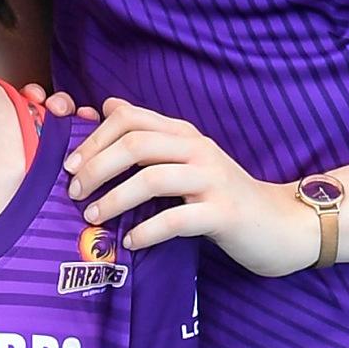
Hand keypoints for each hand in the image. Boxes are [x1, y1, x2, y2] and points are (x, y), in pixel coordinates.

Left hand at [69, 97, 319, 275]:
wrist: (279, 224)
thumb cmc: (223, 196)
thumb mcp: (186, 159)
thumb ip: (150, 135)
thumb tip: (108, 105)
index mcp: (184, 134)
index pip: (129, 119)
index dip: (93, 138)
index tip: (70, 165)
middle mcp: (197, 150)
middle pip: (135, 144)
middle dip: (96, 167)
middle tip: (74, 192)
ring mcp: (212, 180)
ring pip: (152, 179)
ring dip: (114, 199)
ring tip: (93, 217)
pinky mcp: (223, 214)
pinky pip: (175, 219)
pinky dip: (146, 232)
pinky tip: (131, 242)